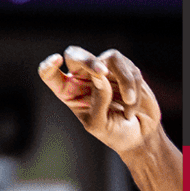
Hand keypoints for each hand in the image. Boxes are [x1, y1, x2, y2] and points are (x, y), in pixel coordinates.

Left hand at [39, 46, 164, 155]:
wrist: (140, 135)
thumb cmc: (114, 132)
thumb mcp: (100, 124)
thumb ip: (97, 101)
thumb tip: (100, 76)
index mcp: (68, 92)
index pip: (50, 74)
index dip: (48, 66)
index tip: (56, 59)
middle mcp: (83, 77)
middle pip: (75, 55)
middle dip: (87, 60)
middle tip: (102, 71)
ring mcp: (104, 70)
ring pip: (110, 58)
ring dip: (123, 81)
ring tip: (128, 103)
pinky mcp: (125, 69)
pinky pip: (129, 69)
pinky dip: (134, 88)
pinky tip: (132, 107)